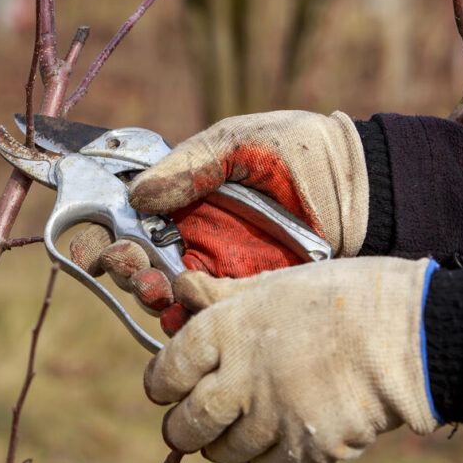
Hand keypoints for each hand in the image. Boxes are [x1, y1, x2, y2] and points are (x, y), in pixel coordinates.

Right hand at [71, 110, 369, 332]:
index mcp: (183, 199)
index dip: (104, 235)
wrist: (365, 183)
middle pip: (140, 266)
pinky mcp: (249, 297)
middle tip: (133, 266)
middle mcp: (194, 239)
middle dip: (126, 271)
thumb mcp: (238, 143)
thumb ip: (188, 166)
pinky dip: (191, 319)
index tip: (97, 242)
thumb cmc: (300, 151)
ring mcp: (221, 271)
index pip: (129, 222)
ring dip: (152, 297)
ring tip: (158, 289)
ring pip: (169, 297)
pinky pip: (211, 315)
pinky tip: (185, 313)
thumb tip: (137, 194)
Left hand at [144, 257, 440, 462]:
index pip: (167, 371)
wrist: (411, 334)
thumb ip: (224, 294)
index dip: (161, 382)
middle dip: (182, 426)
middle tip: (190, 420)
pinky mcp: (305, 449)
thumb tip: (184, 289)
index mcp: (227, 329)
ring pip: (222, 452)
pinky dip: (266, 458)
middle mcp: (240, 378)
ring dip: (223, 443)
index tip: (167, 386)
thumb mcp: (277, 282)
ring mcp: (272, 418)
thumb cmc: (345, 296)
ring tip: (240, 426)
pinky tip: (281, 434)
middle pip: (185, 424)